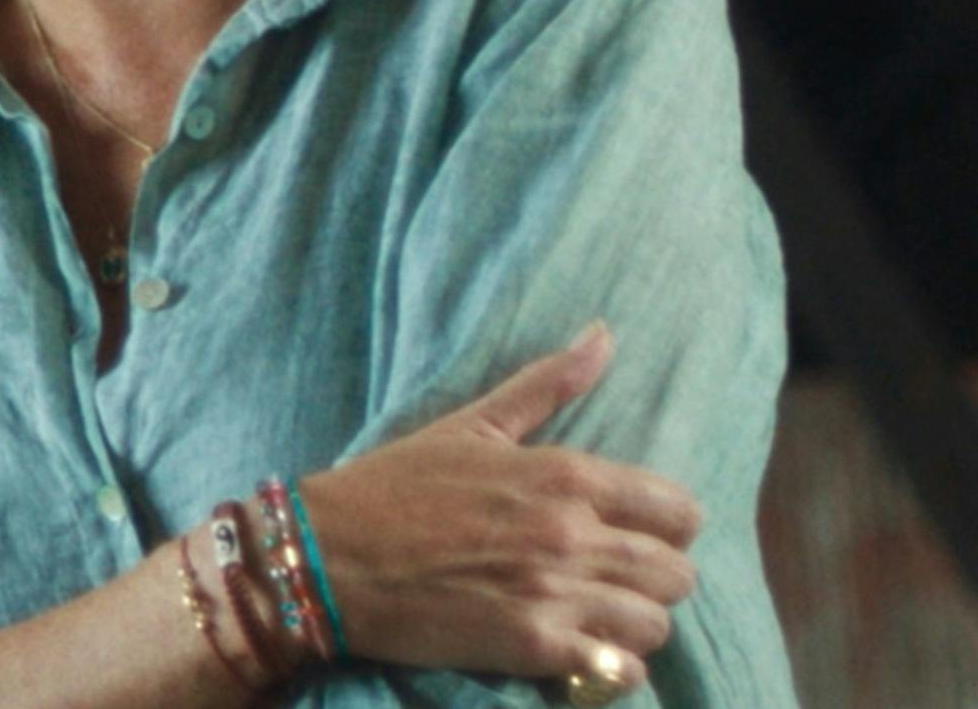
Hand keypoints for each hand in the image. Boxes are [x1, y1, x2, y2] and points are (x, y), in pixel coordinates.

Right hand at [299, 324, 703, 682]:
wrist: (324, 555)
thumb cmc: (393, 486)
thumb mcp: (469, 425)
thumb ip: (545, 384)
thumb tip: (603, 335)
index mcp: (565, 475)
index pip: (679, 510)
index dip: (668, 527)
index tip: (636, 534)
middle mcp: (571, 533)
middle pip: (677, 574)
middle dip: (652, 579)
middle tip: (612, 580)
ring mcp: (554, 593)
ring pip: (655, 624)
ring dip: (631, 625)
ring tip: (596, 619)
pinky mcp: (531, 646)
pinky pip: (617, 670)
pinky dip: (608, 667)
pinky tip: (580, 653)